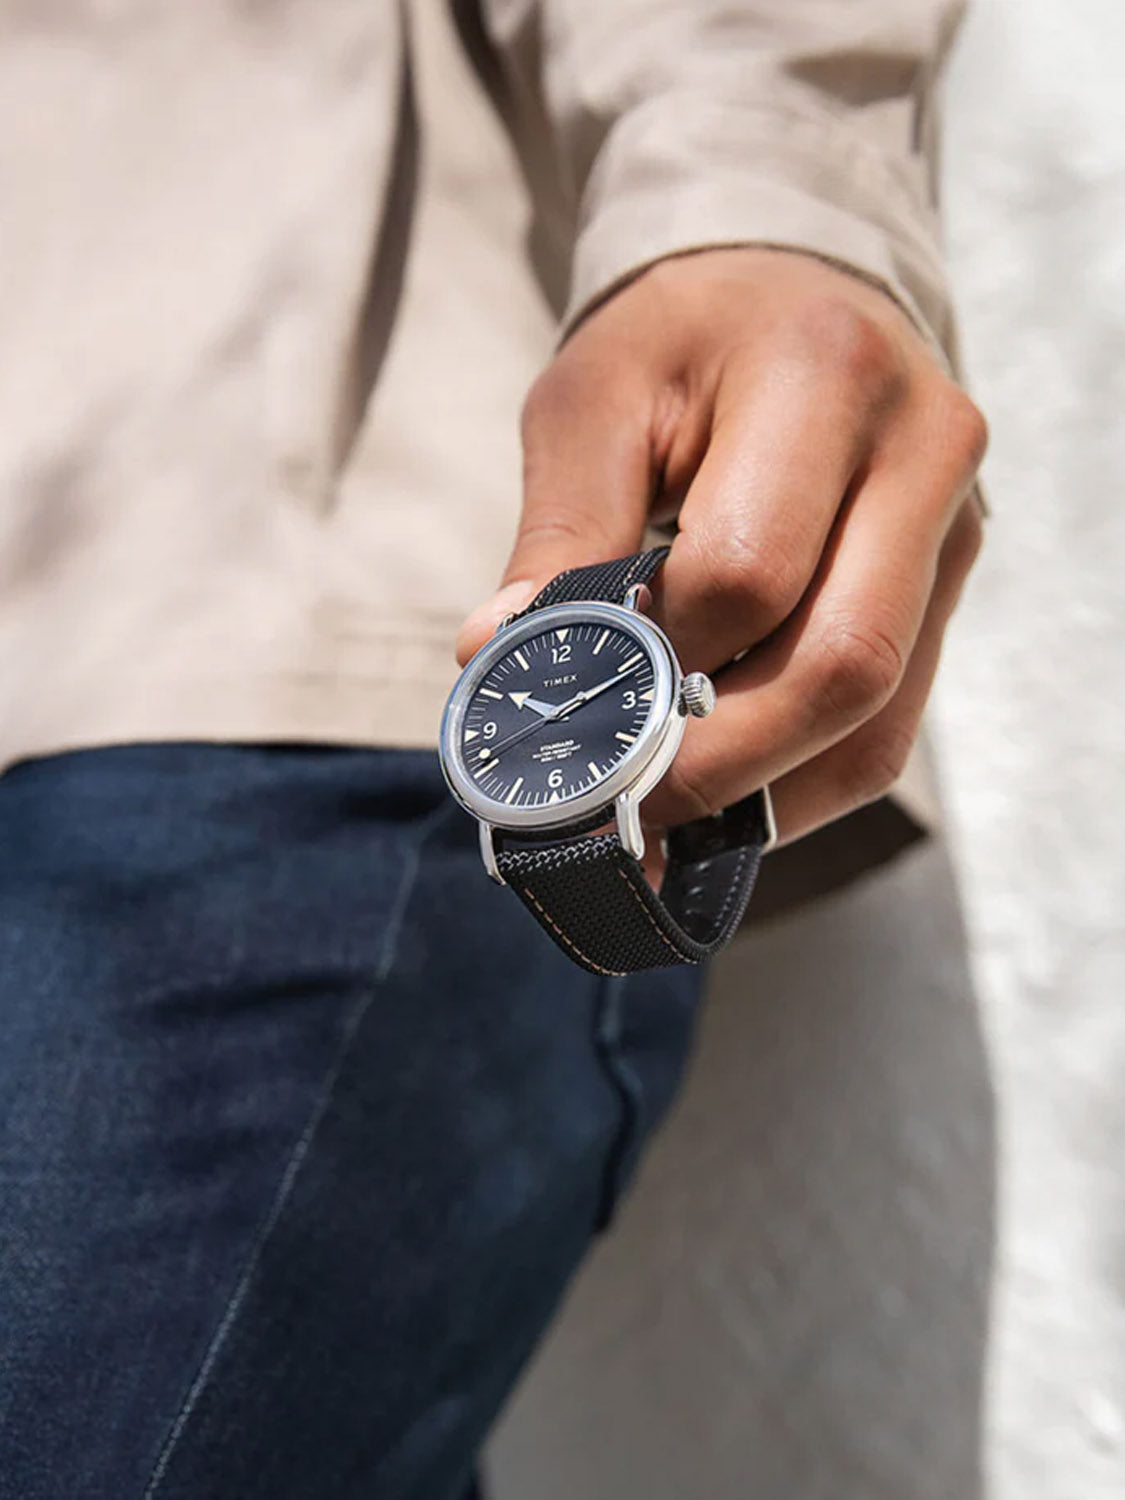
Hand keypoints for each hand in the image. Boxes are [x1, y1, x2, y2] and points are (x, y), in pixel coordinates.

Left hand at [457, 248, 986, 846]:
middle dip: (717, 764)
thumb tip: (495, 659)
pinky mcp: (949, 584)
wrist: (792, 291)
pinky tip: (725, 798)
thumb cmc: (679, 339)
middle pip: (840, 664)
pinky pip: (892, 727)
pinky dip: (801, 783)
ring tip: (662, 826)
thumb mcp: (593, 400)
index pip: (747, 569)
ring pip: (878, 719)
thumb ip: (558, 531)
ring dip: (765, 796)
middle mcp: (921, 450)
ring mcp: (953, 525)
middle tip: (619, 811)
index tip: (580, 701)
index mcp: (822, 375)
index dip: (656, 656)